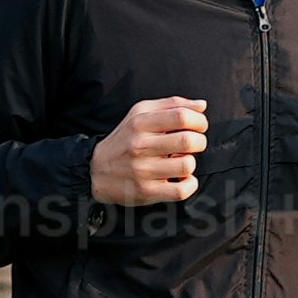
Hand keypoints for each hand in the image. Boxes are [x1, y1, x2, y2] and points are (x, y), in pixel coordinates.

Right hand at [90, 96, 213, 210]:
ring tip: (181, 160)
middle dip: (199, 142)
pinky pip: (181, 190)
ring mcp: (143, 171)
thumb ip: (172, 105)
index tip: (199, 126)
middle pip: (188, 141)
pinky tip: (182, 178)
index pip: (181, 117)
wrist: (95, 170)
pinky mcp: (146, 192)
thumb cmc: (125, 139)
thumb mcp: (140, 114)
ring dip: (191, 162)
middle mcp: (140, 146)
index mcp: (140, 123)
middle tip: (193, 144)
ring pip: (187, 166)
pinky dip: (189, 184)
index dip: (199, 120)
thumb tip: (201, 106)